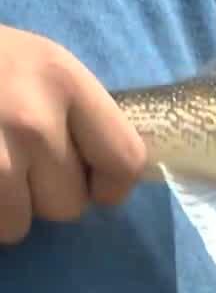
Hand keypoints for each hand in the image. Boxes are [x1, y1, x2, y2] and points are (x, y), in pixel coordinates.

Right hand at [0, 25, 145, 243]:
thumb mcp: (37, 66)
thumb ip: (79, 116)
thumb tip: (112, 181)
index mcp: (62, 80)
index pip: (125, 161)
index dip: (109, 184)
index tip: (91, 181)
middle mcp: (29, 118)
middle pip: (69, 205)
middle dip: (43, 193)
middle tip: (12, 158)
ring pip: (18, 226)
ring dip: (2, 208)